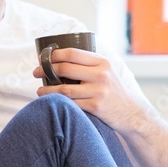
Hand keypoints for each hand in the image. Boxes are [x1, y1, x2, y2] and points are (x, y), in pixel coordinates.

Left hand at [33, 48, 147, 132]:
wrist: (131, 112)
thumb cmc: (114, 91)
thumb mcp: (107, 71)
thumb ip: (90, 64)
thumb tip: (61, 58)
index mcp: (102, 62)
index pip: (72, 53)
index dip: (54, 55)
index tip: (43, 58)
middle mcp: (101, 75)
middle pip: (65, 69)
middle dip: (46, 70)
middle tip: (36, 72)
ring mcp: (98, 91)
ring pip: (64, 88)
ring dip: (47, 89)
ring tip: (39, 90)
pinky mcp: (95, 107)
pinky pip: (70, 103)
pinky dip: (58, 102)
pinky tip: (51, 102)